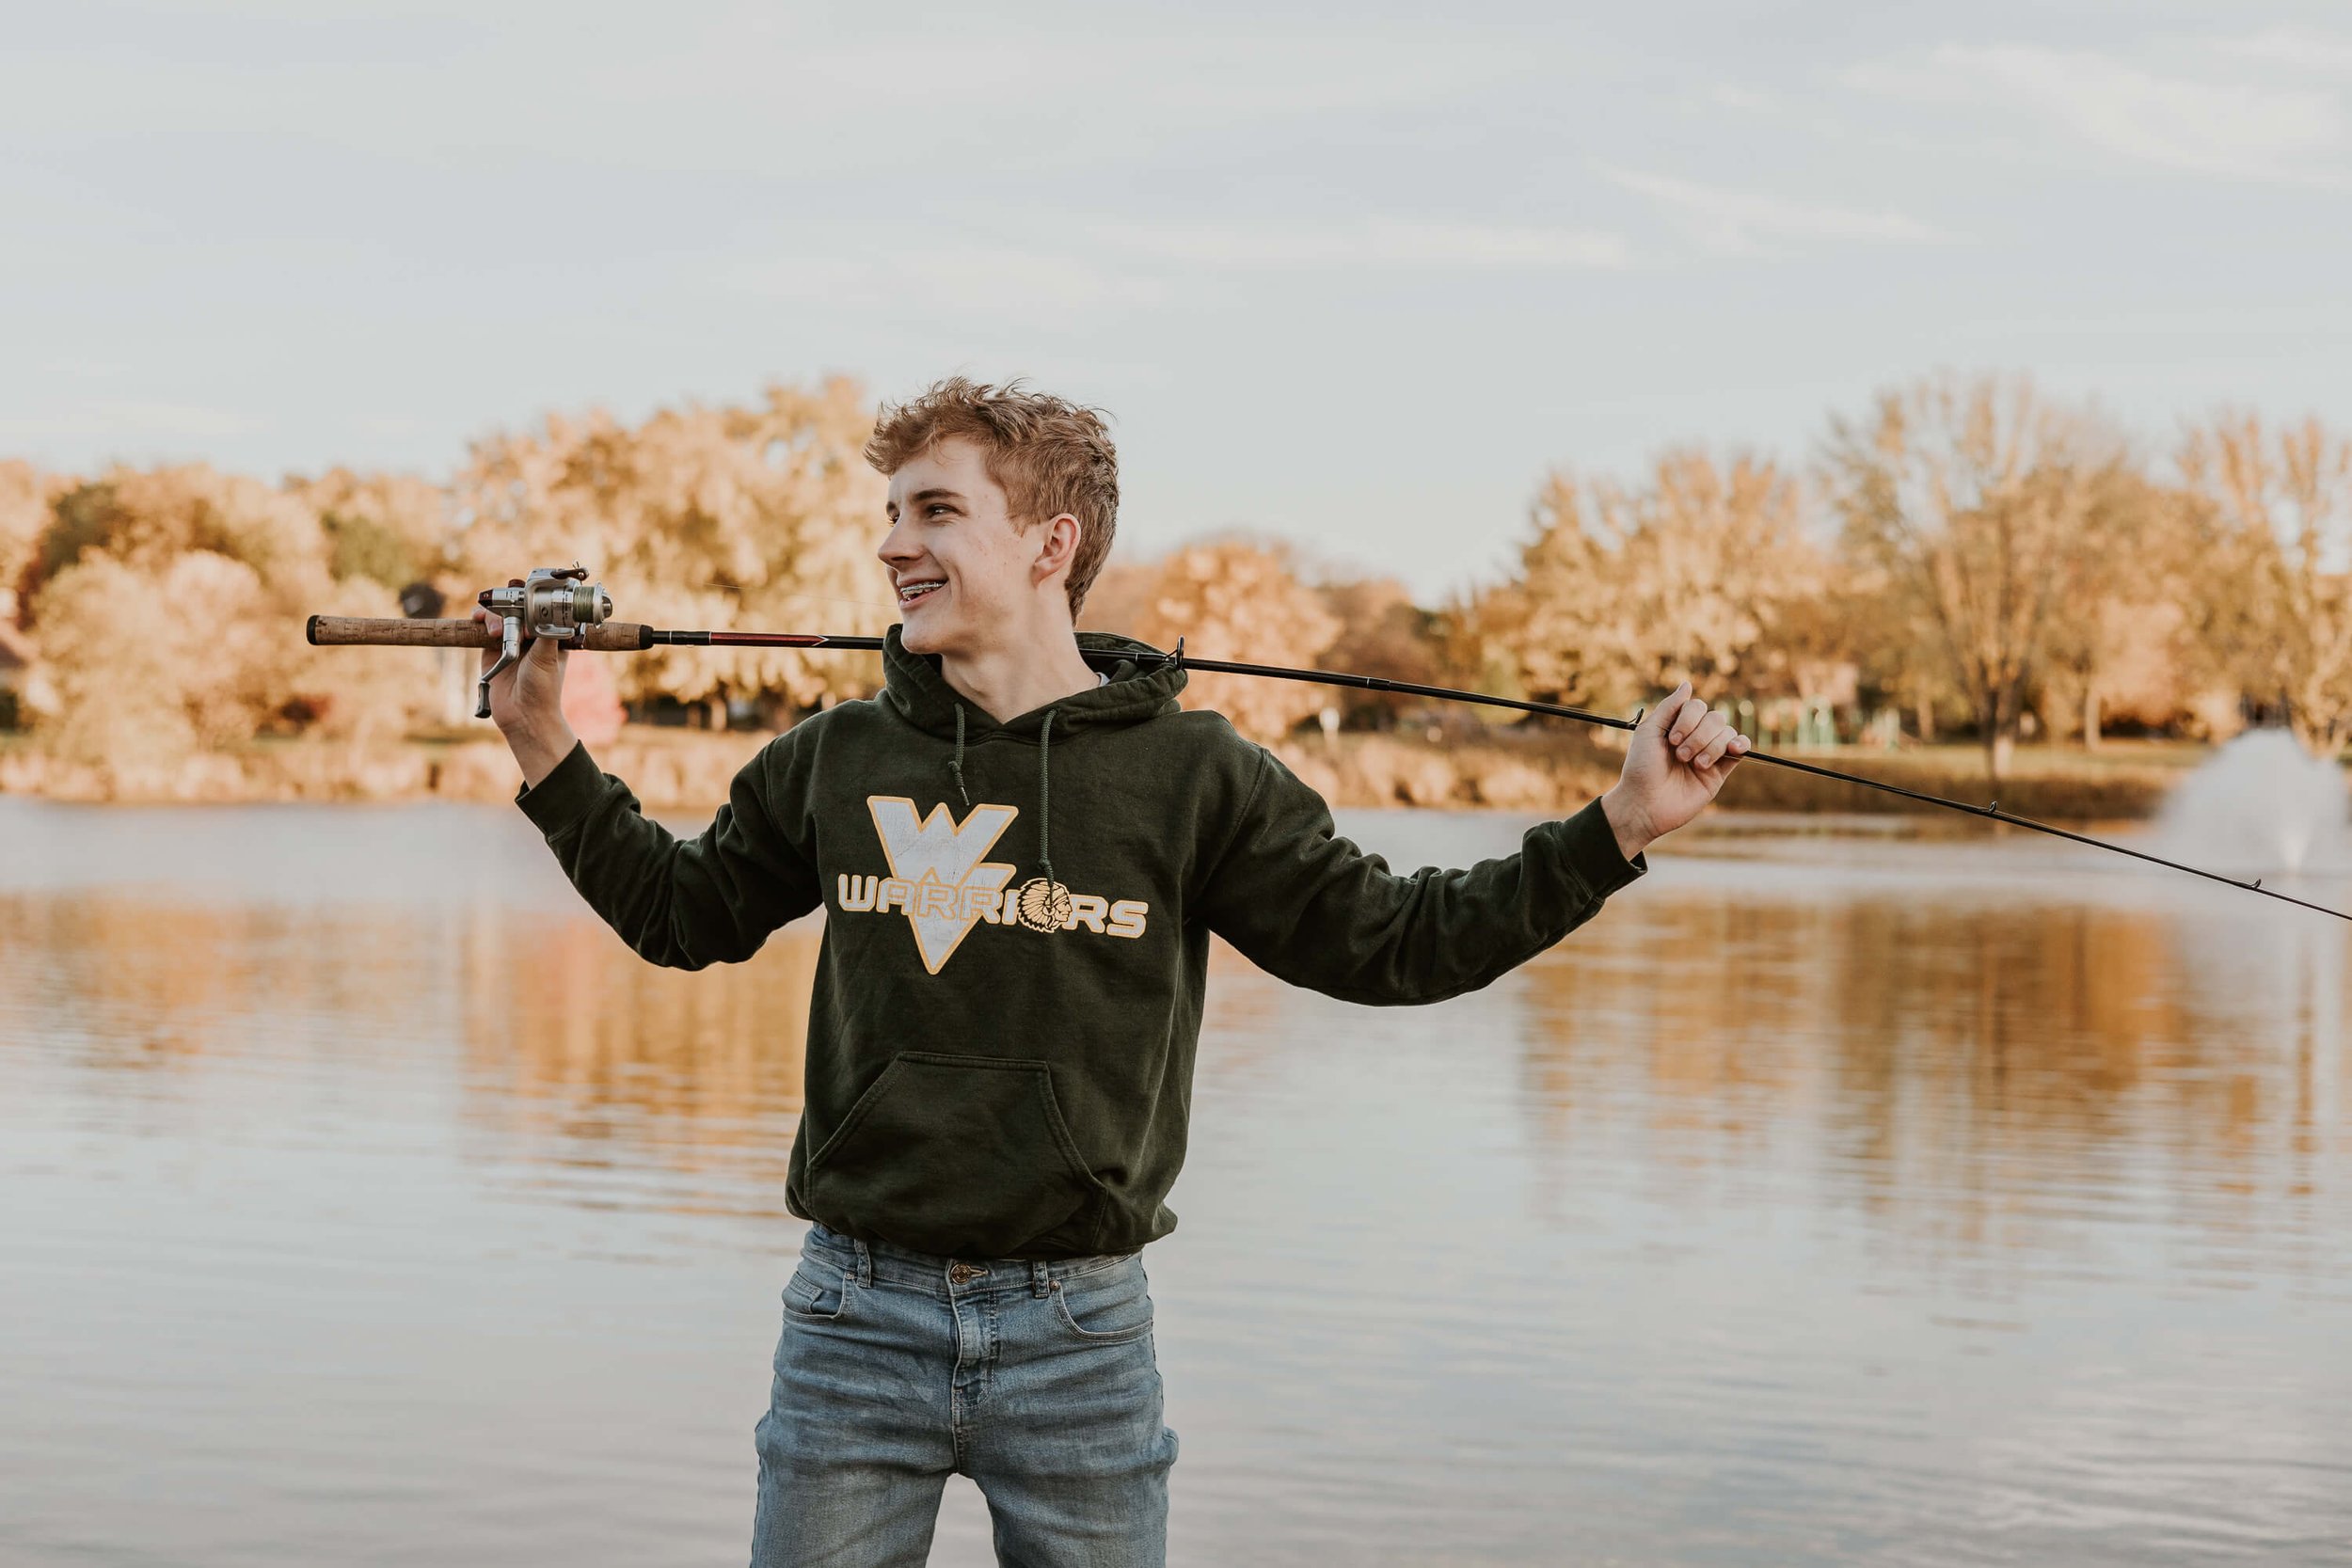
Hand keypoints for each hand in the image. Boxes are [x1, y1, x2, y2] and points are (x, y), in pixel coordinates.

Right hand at [472, 601, 578, 787]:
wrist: (523, 716)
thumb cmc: (542, 689)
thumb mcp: (548, 657)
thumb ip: (546, 632)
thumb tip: (547, 608)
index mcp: (549, 635)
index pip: (538, 608)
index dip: (530, 601)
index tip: (524, 598)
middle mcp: (528, 636)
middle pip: (515, 609)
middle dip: (510, 607)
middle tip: (510, 615)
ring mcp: (508, 642)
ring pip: (498, 616)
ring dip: (494, 616)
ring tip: (497, 631)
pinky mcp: (490, 651)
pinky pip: (483, 629)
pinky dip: (480, 621)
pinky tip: (478, 619)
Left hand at [1599, 682, 1748, 859]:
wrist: (1645, 805)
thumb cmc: (1641, 769)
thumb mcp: (1648, 732)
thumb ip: (1669, 707)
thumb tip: (1687, 684)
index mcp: (1677, 726)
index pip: (1697, 707)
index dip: (1688, 719)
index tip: (1671, 740)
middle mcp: (1694, 737)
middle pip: (1715, 718)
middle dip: (1699, 735)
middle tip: (1680, 755)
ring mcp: (1708, 754)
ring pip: (1727, 733)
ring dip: (1711, 746)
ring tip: (1694, 764)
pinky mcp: (1720, 772)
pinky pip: (1740, 749)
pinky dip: (1740, 744)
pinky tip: (1732, 749)